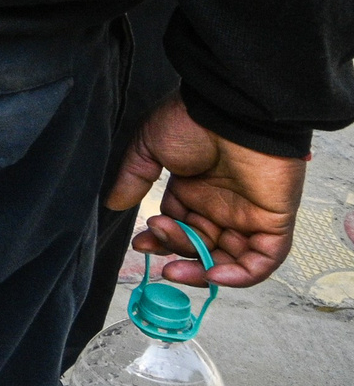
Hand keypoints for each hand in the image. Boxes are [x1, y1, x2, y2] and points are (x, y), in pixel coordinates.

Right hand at [107, 95, 304, 287]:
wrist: (229, 111)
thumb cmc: (191, 121)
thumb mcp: (149, 147)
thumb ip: (134, 178)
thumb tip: (113, 204)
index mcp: (195, 189)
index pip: (180, 226)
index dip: (161, 239)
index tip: (140, 243)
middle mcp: (221, 205)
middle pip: (201, 245)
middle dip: (175, 251)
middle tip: (154, 244)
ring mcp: (248, 215)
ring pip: (229, 259)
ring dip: (202, 271)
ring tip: (176, 269)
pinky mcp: (273, 221)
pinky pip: (262, 260)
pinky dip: (240, 275)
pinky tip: (212, 274)